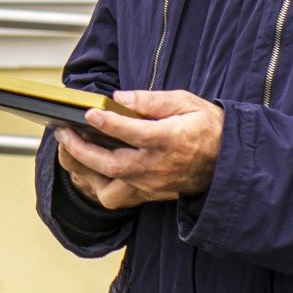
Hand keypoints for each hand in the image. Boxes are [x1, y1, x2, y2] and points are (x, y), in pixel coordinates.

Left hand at [60, 89, 224, 203]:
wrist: (229, 160)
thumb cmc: (207, 126)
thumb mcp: (185, 102)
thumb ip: (151, 100)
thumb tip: (120, 97)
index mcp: (170, 139)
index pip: (133, 133)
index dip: (108, 123)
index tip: (88, 113)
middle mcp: (158, 166)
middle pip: (111, 164)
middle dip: (80, 150)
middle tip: (62, 133)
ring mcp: (153, 184)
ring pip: (109, 187)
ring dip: (86, 170)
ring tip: (71, 149)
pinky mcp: (150, 194)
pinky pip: (117, 195)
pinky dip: (98, 182)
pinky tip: (87, 164)